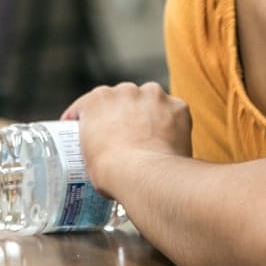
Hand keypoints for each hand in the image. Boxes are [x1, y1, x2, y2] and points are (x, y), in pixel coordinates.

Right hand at [62, 81, 191, 196]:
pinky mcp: (177, 106)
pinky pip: (173, 113)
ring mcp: (153, 96)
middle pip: (124, 100)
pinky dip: (172, 125)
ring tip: (151, 142)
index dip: (90, 119)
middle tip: (126, 138)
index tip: (94, 132)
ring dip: (150, 116)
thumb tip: (105, 153)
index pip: (89, 105)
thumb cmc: (112, 172)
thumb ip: (95, 143)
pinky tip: (168, 143)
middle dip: (124, 115)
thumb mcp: (88, 158)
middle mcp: (125, 90)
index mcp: (98, 99)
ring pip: (151, 102)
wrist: (145, 175)